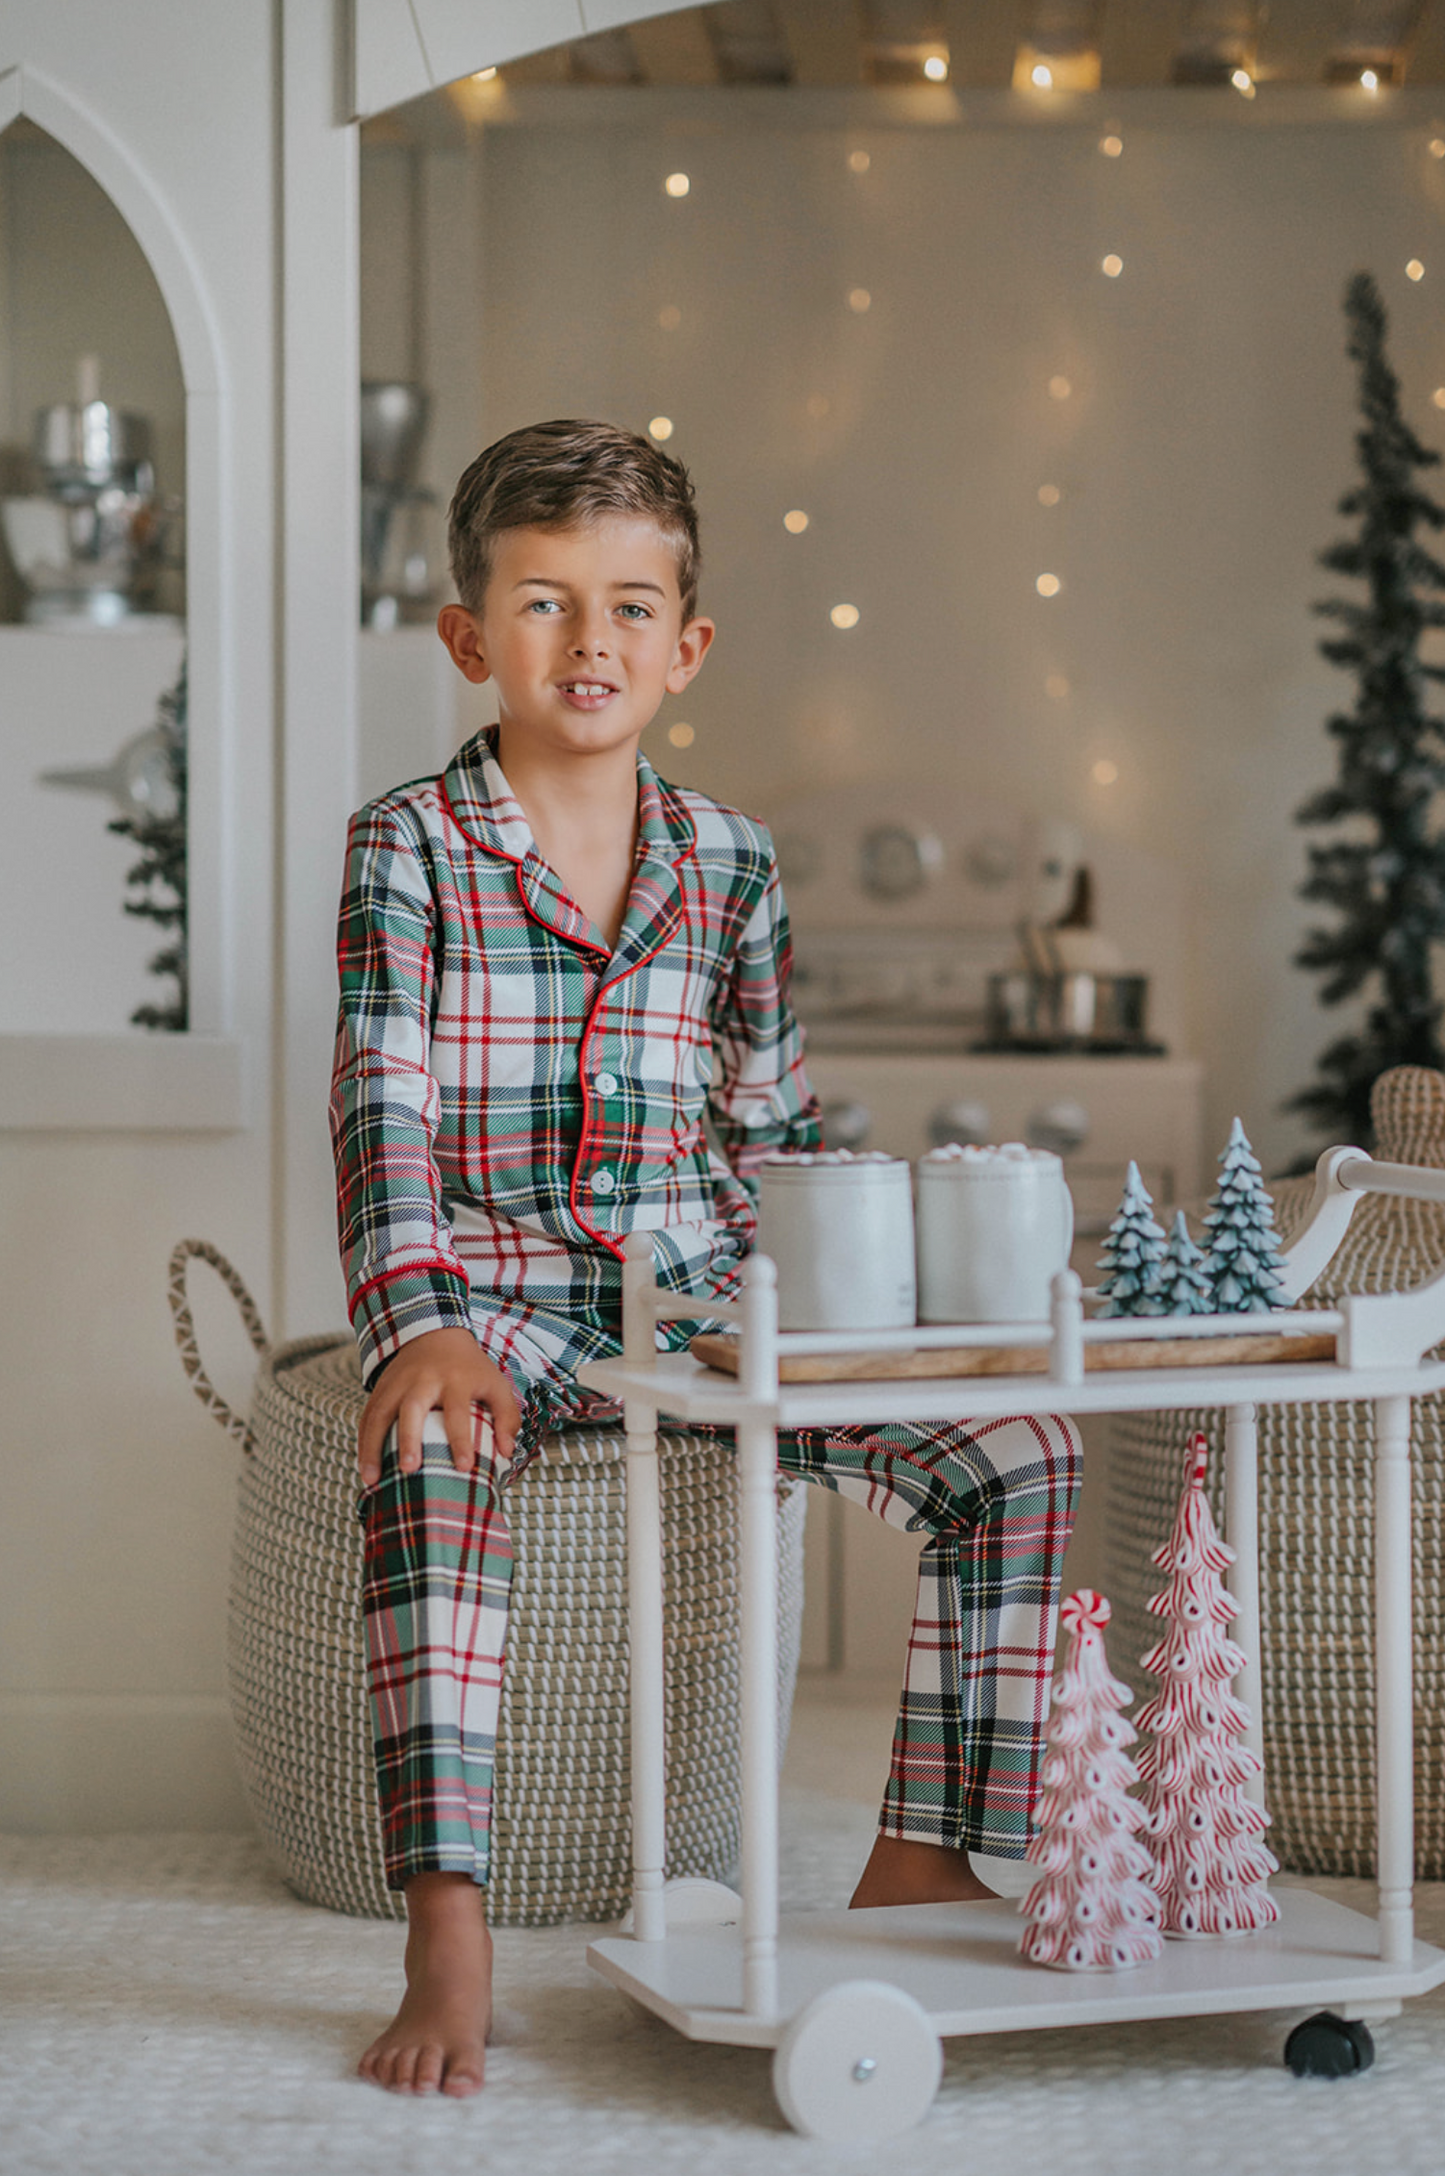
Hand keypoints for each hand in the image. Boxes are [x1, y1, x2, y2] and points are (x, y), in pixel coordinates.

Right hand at [358, 1328, 521, 1486]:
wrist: (435, 1334)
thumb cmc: (469, 1368)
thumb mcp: (496, 1384)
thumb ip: (507, 1417)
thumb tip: (507, 1453)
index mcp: (455, 1379)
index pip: (457, 1411)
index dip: (461, 1439)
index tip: (463, 1466)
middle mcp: (423, 1380)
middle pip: (412, 1408)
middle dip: (409, 1438)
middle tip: (409, 1468)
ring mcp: (397, 1383)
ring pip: (380, 1413)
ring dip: (372, 1447)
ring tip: (372, 1479)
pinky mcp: (380, 1388)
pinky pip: (367, 1416)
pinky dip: (363, 1442)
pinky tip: (365, 1468)